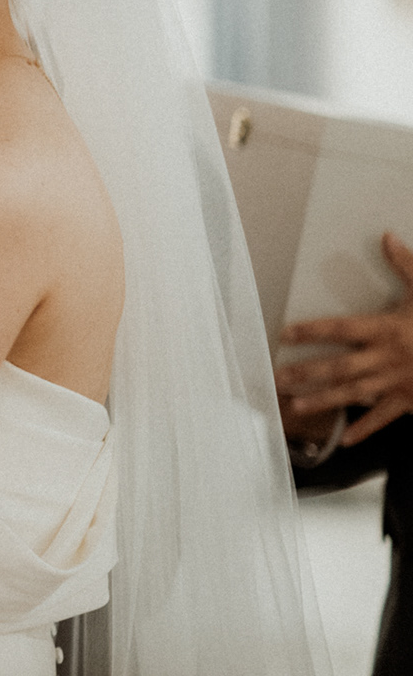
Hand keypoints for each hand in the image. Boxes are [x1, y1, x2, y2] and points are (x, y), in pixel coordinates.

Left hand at [277, 232, 412, 444]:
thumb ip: (405, 265)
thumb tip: (387, 237)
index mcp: (386, 329)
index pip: (340, 328)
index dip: (310, 330)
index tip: (283, 333)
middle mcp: (386, 358)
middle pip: (338, 367)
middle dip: (305, 373)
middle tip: (276, 378)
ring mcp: (397, 382)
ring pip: (353, 394)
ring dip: (324, 400)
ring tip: (295, 406)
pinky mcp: (409, 400)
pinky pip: (384, 418)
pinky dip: (366, 429)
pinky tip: (345, 438)